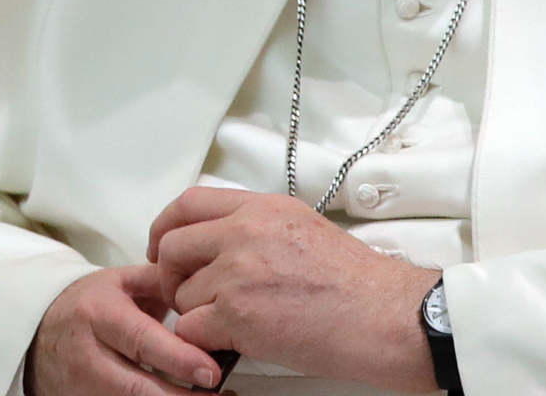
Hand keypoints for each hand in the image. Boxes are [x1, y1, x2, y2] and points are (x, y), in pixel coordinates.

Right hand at [30, 265, 225, 395]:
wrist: (37, 329)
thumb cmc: (90, 303)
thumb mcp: (123, 281)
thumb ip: (164, 283)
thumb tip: (208, 293)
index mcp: (99, 314)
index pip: (141, 341)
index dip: (178, 359)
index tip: (212, 372)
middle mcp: (87, 354)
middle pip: (135, 386)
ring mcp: (80, 386)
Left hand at [147, 187, 440, 392]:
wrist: (382, 316)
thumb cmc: (357, 284)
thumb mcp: (307, 229)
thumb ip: (260, 227)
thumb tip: (223, 242)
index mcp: (265, 208)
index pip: (190, 203)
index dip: (166, 227)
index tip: (163, 245)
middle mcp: (247, 232)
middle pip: (173, 247)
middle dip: (173, 276)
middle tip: (190, 294)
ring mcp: (239, 272)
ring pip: (181, 295)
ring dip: (198, 314)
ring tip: (234, 323)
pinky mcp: (236, 314)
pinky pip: (190, 329)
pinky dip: (206, 342)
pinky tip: (237, 341)